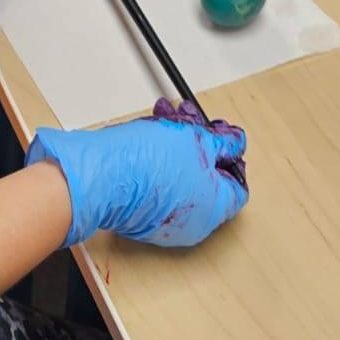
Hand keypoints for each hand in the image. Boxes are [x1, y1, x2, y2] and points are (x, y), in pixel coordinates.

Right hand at [26, 109, 247, 247]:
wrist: (101, 175)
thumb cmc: (147, 163)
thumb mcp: (197, 141)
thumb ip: (223, 143)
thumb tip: (235, 143)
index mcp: (214, 209)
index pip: (237, 184)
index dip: (230, 155)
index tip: (220, 135)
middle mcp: (193, 222)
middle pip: (208, 178)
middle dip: (199, 144)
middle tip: (189, 121)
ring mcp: (166, 219)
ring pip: (183, 177)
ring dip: (177, 145)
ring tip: (165, 118)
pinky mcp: (142, 212)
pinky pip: (161, 184)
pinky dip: (160, 161)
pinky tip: (150, 134)